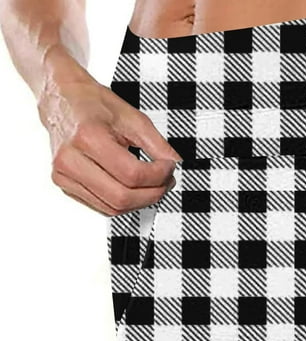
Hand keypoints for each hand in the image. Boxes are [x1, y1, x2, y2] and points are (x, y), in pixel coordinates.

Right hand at [37, 68, 181, 215]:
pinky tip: (133, 189)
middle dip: (152, 194)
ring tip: (152, 185)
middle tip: (166, 182)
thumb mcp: (133, 117)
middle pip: (122, 197)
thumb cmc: (93, 105)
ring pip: (113, 208)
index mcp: (88, 137)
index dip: (159, 176)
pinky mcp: (65, 185)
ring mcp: (64, 175)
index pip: (132, 174)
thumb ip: (158, 144)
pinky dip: (124, 203)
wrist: (62, 100)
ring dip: (140, 202)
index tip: (170, 168)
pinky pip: (102, 207)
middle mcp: (70, 159)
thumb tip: (175, 164)